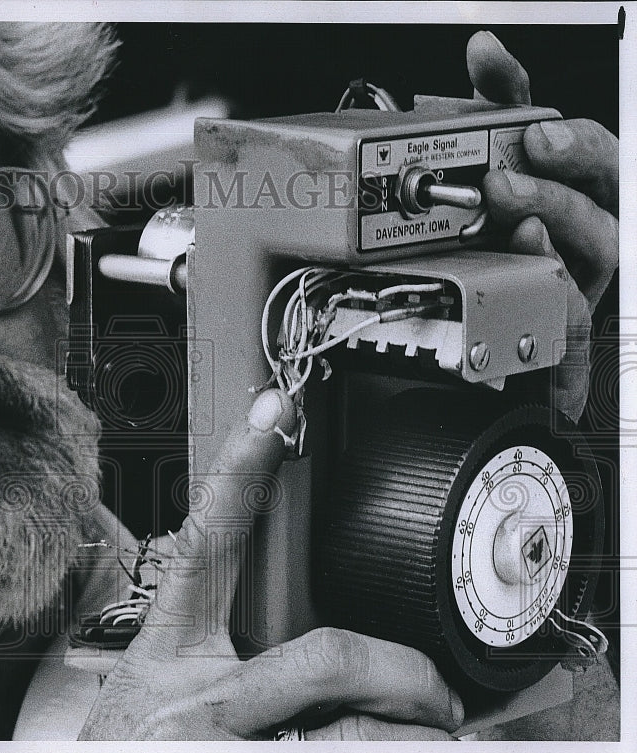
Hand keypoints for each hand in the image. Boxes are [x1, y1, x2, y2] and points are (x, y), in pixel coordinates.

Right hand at [79, 390, 463, 739]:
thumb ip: (218, 655)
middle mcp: (194, 702)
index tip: (275, 411)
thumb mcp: (152, 696)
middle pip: (324, 657)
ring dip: (413, 739)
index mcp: (167, 654)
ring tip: (432, 743)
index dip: (240, 471)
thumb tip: (311, 645)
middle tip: (436, 690)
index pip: (206, 543)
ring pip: (355, 735)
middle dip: (400, 670)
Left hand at [467, 30, 618, 420]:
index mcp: (585, 182)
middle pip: (604, 202)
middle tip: (505, 179)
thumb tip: (484, 48)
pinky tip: (554, 366)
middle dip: (559, 187)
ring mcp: (590, 276)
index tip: (536, 133)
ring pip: (597, 257)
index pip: (598, 153)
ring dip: (556, 239)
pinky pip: (577, 337)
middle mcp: (599, 226)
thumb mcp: (505, 154)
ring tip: (512, 224)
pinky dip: (566, 346)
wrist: (507, 313)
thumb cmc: (514, 222)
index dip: (573, 143)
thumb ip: (501, 102)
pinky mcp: (573, 324)